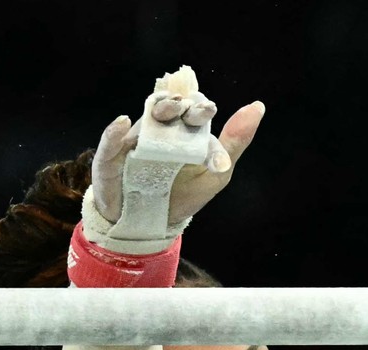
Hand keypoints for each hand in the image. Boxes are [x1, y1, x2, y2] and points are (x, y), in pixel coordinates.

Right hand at [91, 68, 264, 228]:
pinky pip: (109, 142)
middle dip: (178, 105)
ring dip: (155, 109)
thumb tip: (258, 106)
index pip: (193, 110)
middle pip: (168, 109)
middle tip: (186, 107)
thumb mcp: (216, 173)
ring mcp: (135, 141)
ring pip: (143, 120)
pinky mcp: (111, 157)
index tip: (209, 112)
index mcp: (185, 129)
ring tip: (168, 105)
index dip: (200, 108)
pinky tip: (122, 122)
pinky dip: (113, 132)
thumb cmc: (184, 196)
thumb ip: (235, 142)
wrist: (151, 226)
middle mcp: (159, 129)